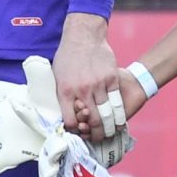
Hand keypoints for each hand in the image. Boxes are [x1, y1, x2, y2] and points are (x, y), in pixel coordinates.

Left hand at [54, 18, 122, 137]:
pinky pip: (117, 102)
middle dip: (95, 135)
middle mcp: (82, 90)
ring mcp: (98, 84)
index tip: (77, 133)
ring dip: (108, 128)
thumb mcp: (57, 77)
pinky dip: (119, 114)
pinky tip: (118, 121)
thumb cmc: (68, 57)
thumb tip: (65, 113)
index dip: (74, 131)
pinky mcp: (111, 79)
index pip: (70, 121)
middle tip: (97, 139)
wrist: (83, 37)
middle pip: (91, 120)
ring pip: (106, 114)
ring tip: (108, 133)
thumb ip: (61, 96)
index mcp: (65, 91)